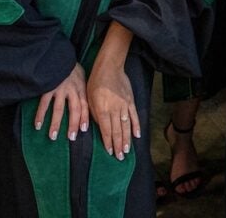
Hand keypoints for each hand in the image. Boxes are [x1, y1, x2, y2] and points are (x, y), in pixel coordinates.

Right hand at [35, 63, 87, 141]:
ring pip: (59, 110)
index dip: (85, 118)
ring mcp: (59, 90)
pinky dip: (40, 115)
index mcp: (81, 88)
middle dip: (73, 125)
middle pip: (74, 110)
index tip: (83, 130)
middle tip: (71, 138)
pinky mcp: (48, 88)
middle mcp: (72, 90)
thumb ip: (83, 90)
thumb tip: (87, 104)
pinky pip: (44, 104)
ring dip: (56, 124)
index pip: (85, 105)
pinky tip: (37, 125)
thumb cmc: (71, 69)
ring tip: (53, 136)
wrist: (59, 56)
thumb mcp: (82, 77)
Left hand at [87, 22, 137, 160]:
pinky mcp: (131, 101)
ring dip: (127, 139)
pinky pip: (134, 116)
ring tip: (127, 150)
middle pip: (118, 131)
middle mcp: (115, 110)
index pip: (107, 131)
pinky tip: (137, 135)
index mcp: (103, 111)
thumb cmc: (95, 83)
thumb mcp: (89, 100)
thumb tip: (101, 128)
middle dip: (118, 145)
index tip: (109, 152)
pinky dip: (136, 126)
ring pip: (126, 126)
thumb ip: (94, 115)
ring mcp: (124, 106)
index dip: (108, 143)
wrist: (109, 68)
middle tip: (120, 157)